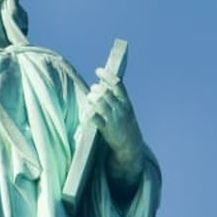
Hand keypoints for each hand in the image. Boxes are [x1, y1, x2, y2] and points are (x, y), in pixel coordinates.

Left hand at [86, 67, 144, 185]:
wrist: (131, 146)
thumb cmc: (126, 126)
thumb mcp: (127, 110)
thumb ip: (117, 99)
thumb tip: (104, 85)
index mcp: (126, 103)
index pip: (117, 84)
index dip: (107, 75)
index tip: (98, 70)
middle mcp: (121, 109)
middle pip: (105, 92)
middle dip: (96, 89)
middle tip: (93, 90)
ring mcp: (114, 119)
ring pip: (99, 102)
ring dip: (91, 98)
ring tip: (89, 99)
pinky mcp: (106, 129)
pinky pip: (94, 118)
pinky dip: (88, 113)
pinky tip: (86, 112)